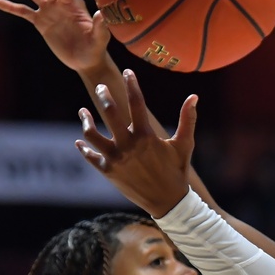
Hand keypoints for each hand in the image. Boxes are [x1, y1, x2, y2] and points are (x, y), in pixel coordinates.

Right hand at [0, 0, 110, 72]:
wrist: (86, 60)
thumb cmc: (95, 48)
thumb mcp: (100, 39)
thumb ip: (99, 27)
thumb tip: (100, 14)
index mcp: (74, 5)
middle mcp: (60, 4)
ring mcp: (49, 12)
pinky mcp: (41, 22)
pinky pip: (24, 12)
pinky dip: (12, 7)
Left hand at [76, 70, 196, 217]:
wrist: (168, 202)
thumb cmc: (177, 171)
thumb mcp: (184, 144)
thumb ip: (187, 119)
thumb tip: (194, 96)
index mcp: (146, 135)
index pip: (137, 102)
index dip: (132, 84)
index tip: (128, 72)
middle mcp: (128, 145)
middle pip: (110, 113)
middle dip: (104, 96)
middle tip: (101, 87)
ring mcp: (116, 158)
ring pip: (93, 135)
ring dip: (86, 122)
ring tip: (83, 112)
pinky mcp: (108, 172)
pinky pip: (91, 157)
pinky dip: (84, 149)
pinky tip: (80, 141)